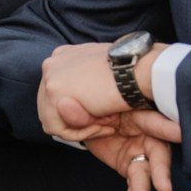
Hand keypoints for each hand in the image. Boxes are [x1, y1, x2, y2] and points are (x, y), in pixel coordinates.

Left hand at [36, 43, 180, 146]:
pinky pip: (57, 128)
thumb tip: (76, 106)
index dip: (79, 110)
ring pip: (52, 119)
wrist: (139, 71)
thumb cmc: (130, 74)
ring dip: (81, 127)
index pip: (58, 95)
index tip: (102, 112)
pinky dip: (80, 133)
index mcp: (63, 57)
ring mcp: (50, 77)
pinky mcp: (55, 92)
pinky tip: (102, 123)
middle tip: (106, 119)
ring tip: (106, 120)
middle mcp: (52, 63)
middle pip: (50, 107)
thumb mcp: (102, 76)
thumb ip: (85, 85)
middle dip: (77, 119)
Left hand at [64, 115, 177, 190]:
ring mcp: (142, 152)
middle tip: (164, 187)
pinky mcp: (132, 166)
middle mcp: (148, 134)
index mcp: (142, 113)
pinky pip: (134, 185)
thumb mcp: (88, 106)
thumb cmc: (95, 105)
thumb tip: (64, 107)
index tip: (179, 133)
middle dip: (161, 172)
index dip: (166, 127)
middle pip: (158, 154)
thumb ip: (79, 110)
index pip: (154, 119)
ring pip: (146, 175)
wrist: (89, 115)